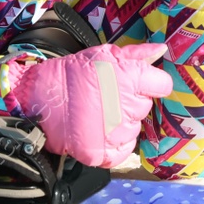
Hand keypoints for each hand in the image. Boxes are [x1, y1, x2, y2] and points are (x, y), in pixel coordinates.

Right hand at [10, 41, 173, 167]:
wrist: (40, 99)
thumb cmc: (74, 74)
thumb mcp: (105, 54)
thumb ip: (136, 54)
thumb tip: (161, 50)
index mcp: (132, 79)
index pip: (163, 85)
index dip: (152, 83)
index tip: (139, 83)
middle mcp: (128, 107)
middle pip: (145, 107)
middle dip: (132, 102)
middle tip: (109, 97)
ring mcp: (116, 133)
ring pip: (134, 128)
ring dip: (122, 123)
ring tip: (101, 114)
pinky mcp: (103, 153)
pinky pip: (123, 150)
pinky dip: (115, 144)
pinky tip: (101, 131)